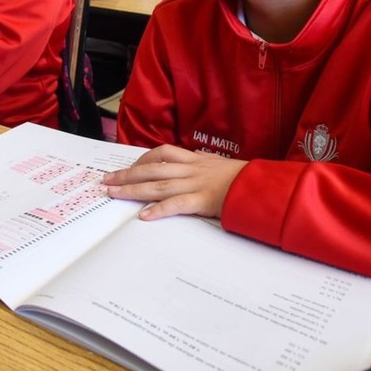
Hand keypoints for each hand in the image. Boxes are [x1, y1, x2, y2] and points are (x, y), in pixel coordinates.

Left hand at [102, 145, 248, 220]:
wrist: (264, 185)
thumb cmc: (245, 179)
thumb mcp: (221, 166)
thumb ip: (204, 167)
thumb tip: (192, 168)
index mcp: (195, 160)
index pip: (163, 153)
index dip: (142, 160)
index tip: (129, 167)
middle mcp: (191, 169)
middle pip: (152, 169)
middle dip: (127, 174)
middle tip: (106, 180)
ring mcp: (196, 183)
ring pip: (158, 184)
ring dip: (133, 189)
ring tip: (114, 193)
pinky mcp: (203, 200)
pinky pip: (176, 204)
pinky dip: (159, 210)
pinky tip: (144, 216)